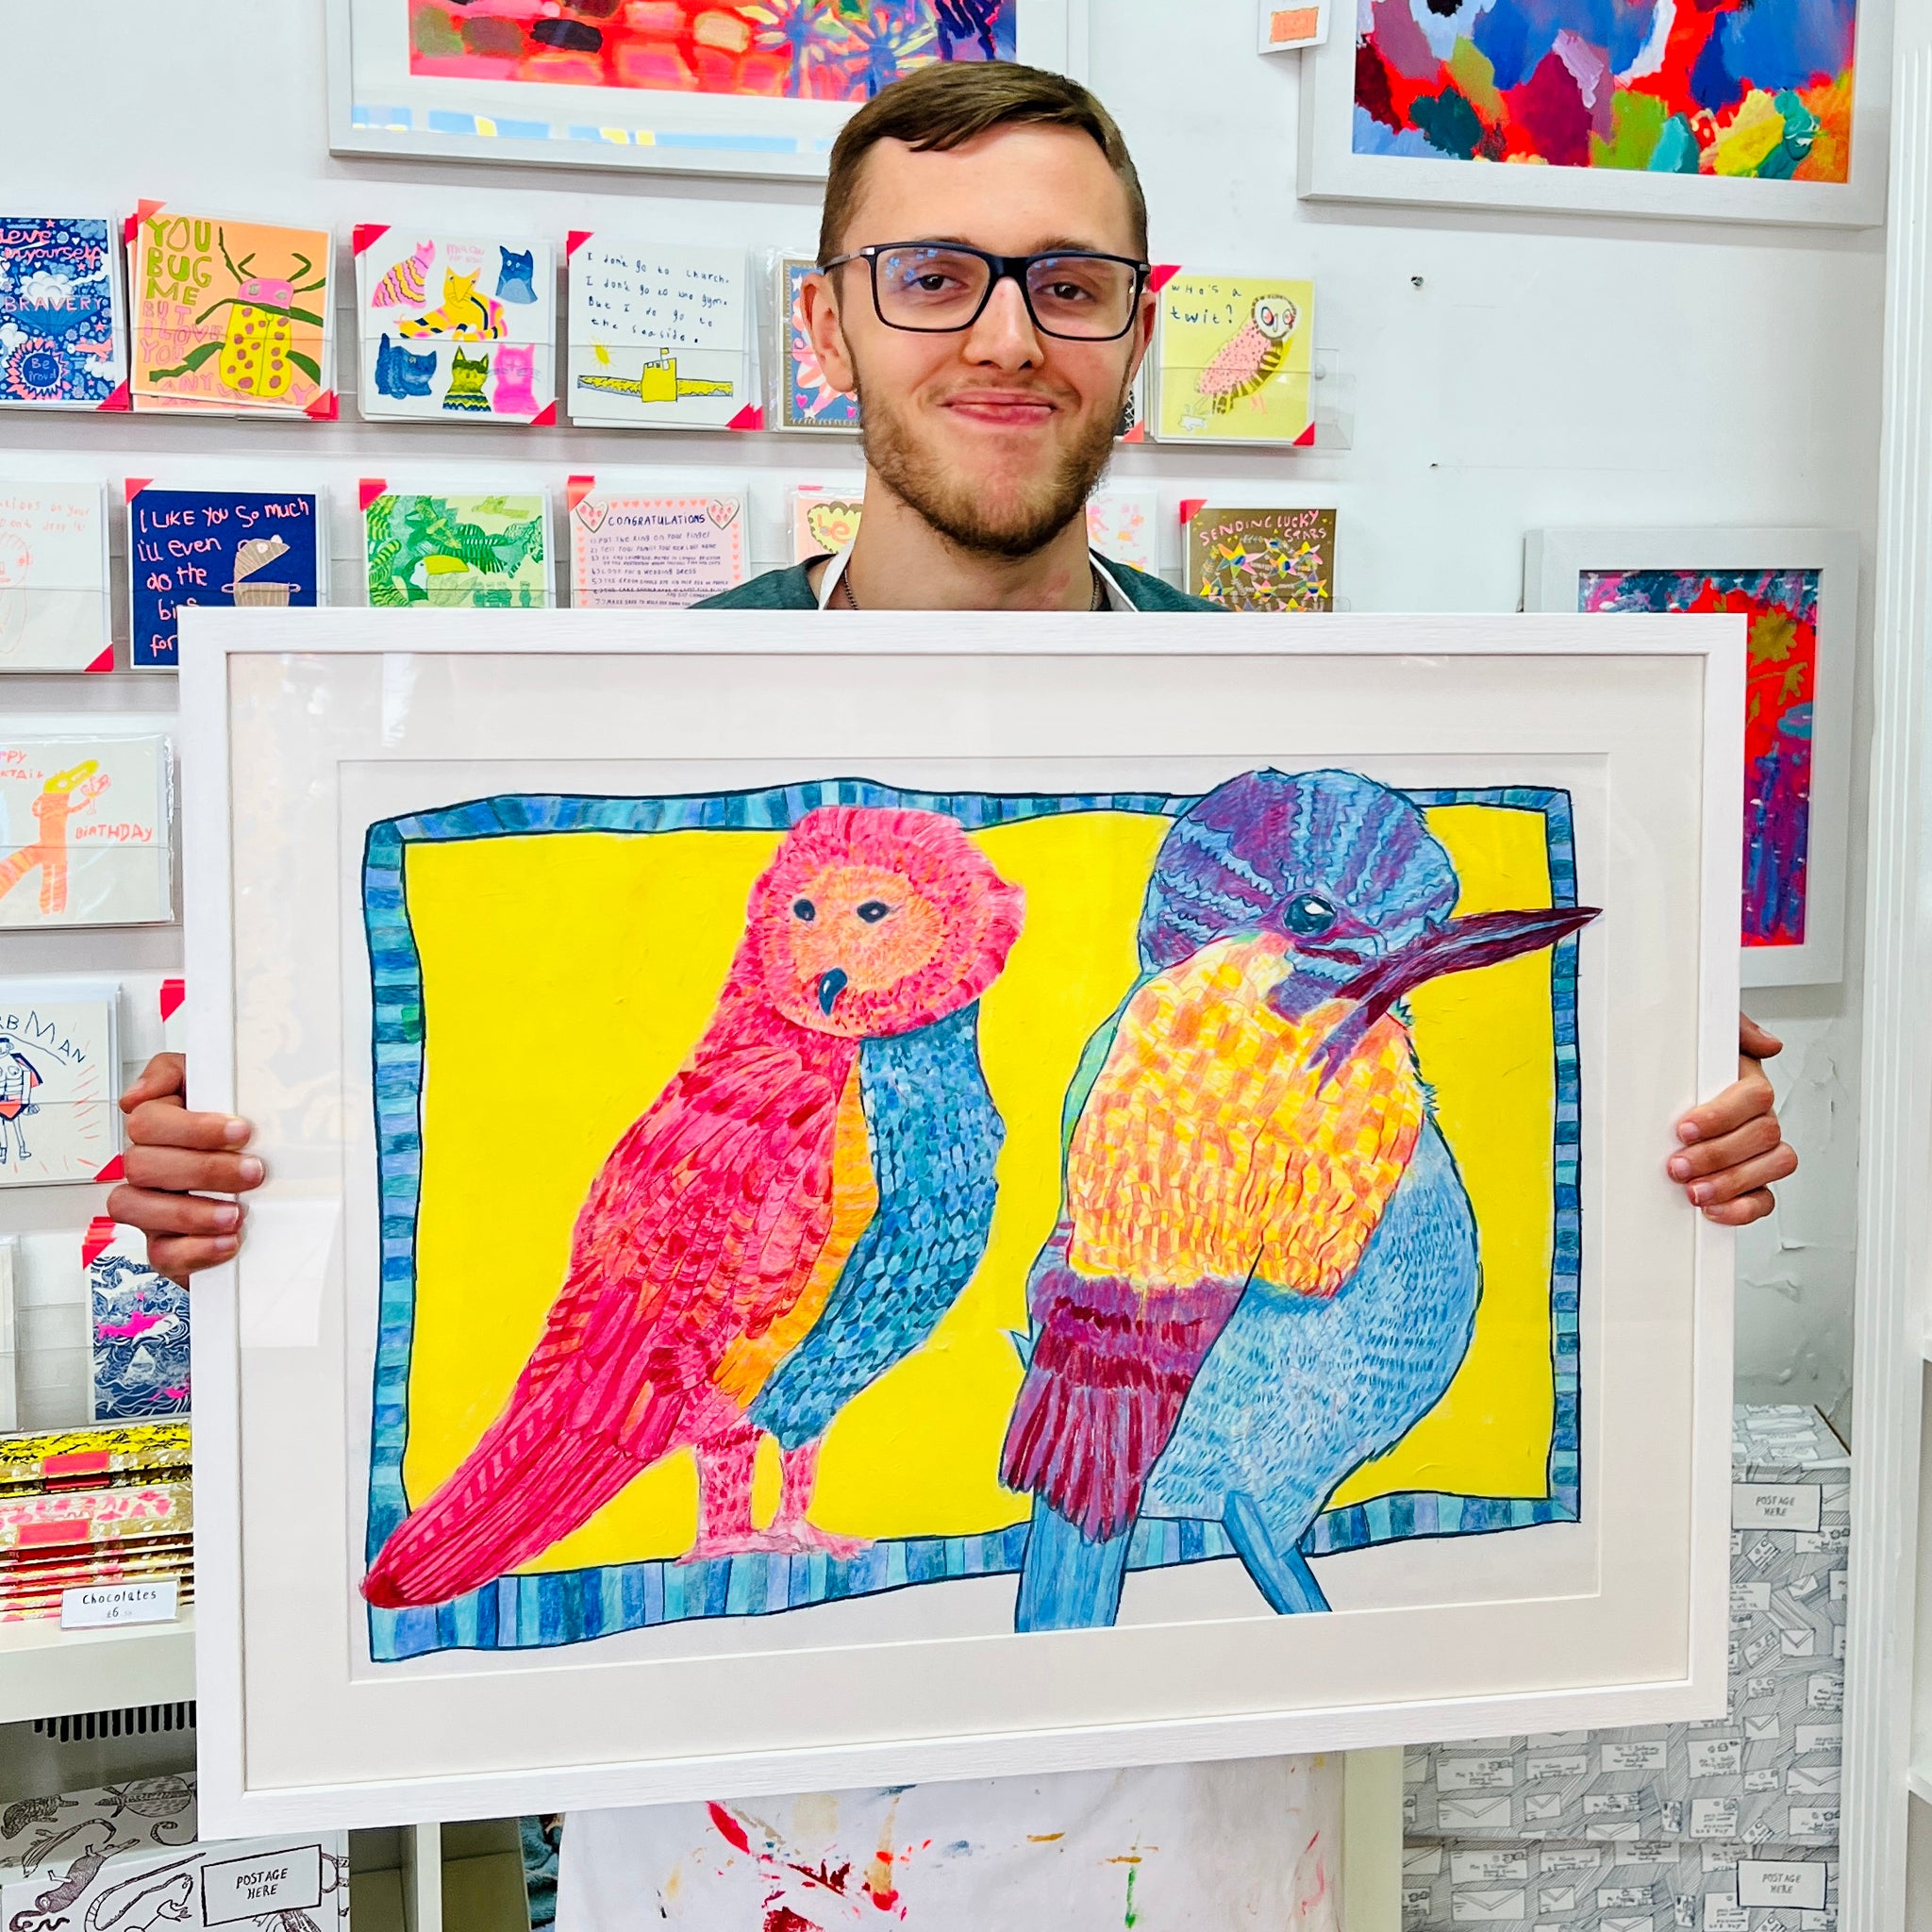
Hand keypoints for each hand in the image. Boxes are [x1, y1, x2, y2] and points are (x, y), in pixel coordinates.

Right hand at [107, 1053, 264, 1283]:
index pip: (146, 1121)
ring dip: (189, 1212)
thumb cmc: (239, 1138)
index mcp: (159, 1130)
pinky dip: (195, 1250)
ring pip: (135, 1208)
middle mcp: (148, 1169)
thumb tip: (138, 1094)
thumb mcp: (219, 1090)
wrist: (269, 1193)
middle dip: (202, 1169)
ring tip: (236, 1212)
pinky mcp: (167, 1248)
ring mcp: (151, 1210)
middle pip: (142, 1165)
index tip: (240, 1132)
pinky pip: (161, 1255)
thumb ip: (176, 1073)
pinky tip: (228, 1241)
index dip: (191, 1127)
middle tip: (252, 1172)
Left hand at [1667, 1014, 1795, 1226]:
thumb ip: (1736, 1029)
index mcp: (1749, 1085)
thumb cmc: (1688, 1067)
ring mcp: (1758, 1151)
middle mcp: (1760, 1118)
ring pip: (1771, 1167)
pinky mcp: (1751, 1181)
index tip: (1684, 1128)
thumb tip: (1766, 1043)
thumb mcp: (1709, 1036)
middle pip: (1762, 1136)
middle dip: (1717, 1155)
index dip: (1720, 1115)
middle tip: (1678, 1165)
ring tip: (1693, 1190)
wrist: (1667, 1087)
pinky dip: (1743, 1209)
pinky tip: (1713, 1209)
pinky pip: (1764, 1199)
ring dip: (1731, 1183)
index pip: (1755, 1097)